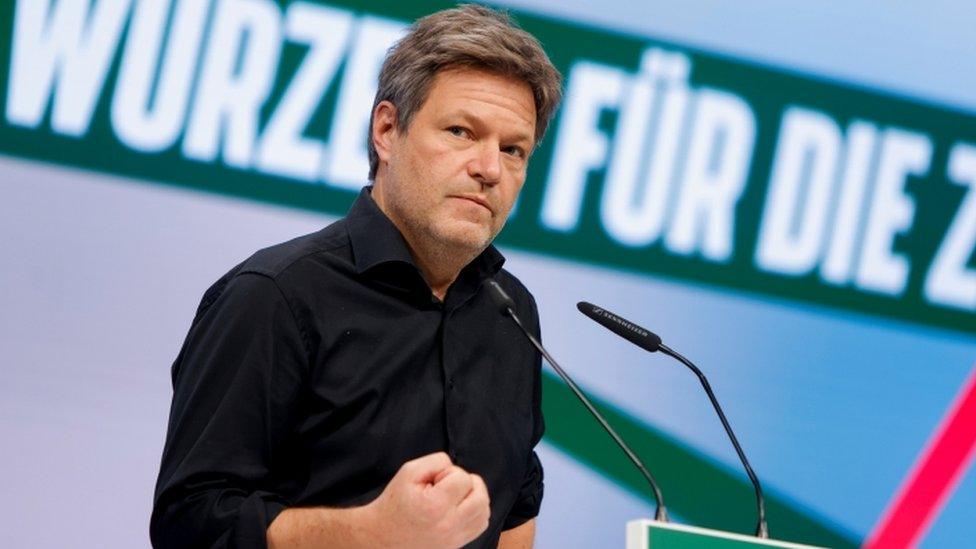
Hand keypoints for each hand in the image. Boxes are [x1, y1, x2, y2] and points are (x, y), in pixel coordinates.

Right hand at [363, 452, 490, 547]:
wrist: (382, 536)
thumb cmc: (395, 502)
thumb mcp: (408, 471)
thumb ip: (436, 461)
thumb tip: (455, 467)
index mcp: (435, 506)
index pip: (463, 479)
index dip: (449, 473)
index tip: (433, 481)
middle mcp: (449, 525)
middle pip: (480, 497)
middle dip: (468, 484)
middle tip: (449, 485)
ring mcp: (454, 538)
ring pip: (484, 512)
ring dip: (474, 497)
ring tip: (455, 496)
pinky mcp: (456, 545)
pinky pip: (480, 525)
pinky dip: (476, 512)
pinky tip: (460, 507)